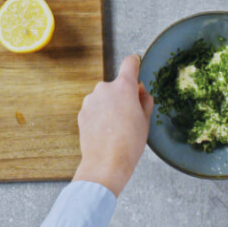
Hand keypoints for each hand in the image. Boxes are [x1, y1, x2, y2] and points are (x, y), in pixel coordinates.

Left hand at [72, 55, 153, 196]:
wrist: (106, 163)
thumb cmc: (129, 143)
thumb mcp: (145, 120)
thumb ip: (144, 100)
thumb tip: (140, 91)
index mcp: (123, 87)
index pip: (130, 63)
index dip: (135, 63)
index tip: (137, 64)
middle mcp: (104, 88)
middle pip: (117, 85)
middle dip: (123, 96)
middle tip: (130, 116)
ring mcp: (90, 100)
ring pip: (105, 98)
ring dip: (110, 106)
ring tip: (117, 128)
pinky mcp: (82, 111)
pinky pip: (95, 108)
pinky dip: (100, 115)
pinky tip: (106, 132)